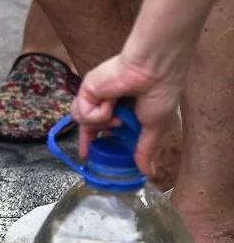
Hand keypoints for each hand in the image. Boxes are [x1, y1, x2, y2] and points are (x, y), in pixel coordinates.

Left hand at [73, 52, 185, 175]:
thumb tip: (148, 172)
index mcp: (121, 108)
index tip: (87, 155)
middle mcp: (105, 101)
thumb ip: (145, 150)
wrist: (153, 70)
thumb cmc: (160, 92)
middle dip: (88, 136)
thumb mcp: (154, 127)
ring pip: (82, 121)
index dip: (92, 141)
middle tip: (90, 149)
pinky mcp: (86, 90)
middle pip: (86, 125)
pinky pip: (84, 114)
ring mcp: (95, 96)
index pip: (100, 128)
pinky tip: (111, 102)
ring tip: (116, 115)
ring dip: (101, 122)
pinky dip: (100, 112)